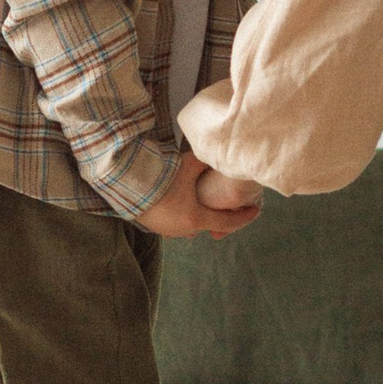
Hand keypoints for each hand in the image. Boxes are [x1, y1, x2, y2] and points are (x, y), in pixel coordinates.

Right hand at [136, 151, 261, 239]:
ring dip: (197, 216)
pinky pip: (173, 223)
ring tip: (203, 204)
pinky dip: (181, 216)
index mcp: (195, 219)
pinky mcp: (153, 227)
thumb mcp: (188, 166)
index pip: (227, 222)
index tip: (255, 211)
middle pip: (207, 225)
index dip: (243, 217)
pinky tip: (179, 205)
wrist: (127, 186)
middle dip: (218, 216)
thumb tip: (221, 152)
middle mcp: (183, 230)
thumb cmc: (160, 179)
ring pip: (189, 226)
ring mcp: (167, 231)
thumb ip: (206, 161)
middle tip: (228, 205)